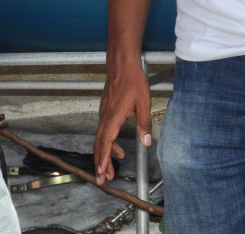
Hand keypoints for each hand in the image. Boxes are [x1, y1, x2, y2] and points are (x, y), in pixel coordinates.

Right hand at [94, 60, 152, 184]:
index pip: (106, 143)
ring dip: (104, 155)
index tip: (102, 173)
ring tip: (110, 169)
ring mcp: (103, 114)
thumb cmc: (132, 80)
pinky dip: (107, 143)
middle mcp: (105, 117)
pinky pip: (103, 131)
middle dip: (100, 164)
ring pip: (100, 139)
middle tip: (103, 179)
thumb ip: (144, 123)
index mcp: (113, 117)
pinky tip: (117, 148)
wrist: (121, 64)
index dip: (104, 160)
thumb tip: (146, 142)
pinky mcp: (105, 111)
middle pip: (99, 145)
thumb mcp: (144, 102)